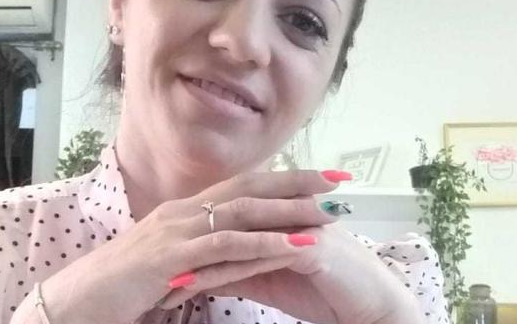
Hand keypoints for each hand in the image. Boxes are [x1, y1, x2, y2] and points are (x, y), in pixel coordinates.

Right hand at [31, 169, 344, 323]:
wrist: (75, 301)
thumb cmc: (124, 285)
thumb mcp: (169, 261)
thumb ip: (200, 251)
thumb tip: (232, 249)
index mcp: (187, 210)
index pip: (244, 187)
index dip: (283, 179)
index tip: (321, 178)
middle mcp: (185, 210)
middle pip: (252, 189)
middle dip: (298, 182)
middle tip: (340, 181)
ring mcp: (178, 229)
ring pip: (245, 212)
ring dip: (291, 211)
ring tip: (330, 212)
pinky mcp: (172, 254)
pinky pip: (227, 245)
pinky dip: (266, 244)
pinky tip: (296, 245)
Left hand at [159, 222, 423, 323]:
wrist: (369, 304)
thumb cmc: (323, 288)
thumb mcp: (272, 276)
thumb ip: (241, 265)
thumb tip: (203, 271)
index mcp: (275, 213)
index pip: (225, 219)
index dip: (190, 238)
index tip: (156, 258)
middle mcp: (283, 212)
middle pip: (225, 222)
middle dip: (185, 245)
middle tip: (147, 265)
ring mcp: (296, 225)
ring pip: (237, 239)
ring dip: (197, 259)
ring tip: (161, 279)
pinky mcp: (309, 247)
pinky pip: (258, 258)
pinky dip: (224, 273)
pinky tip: (197, 286)